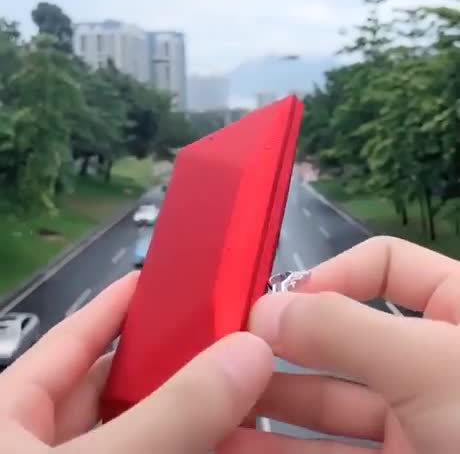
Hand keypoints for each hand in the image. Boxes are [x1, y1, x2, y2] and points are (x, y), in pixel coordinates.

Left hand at [0, 272, 272, 453]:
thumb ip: (169, 413)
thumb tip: (252, 352)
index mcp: (12, 415)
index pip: (76, 337)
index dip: (125, 303)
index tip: (176, 279)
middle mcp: (52, 444)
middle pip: (129, 387)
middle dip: (186, 364)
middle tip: (240, 339)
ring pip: (159, 435)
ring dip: (211, 417)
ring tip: (260, 388)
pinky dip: (214, 453)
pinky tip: (251, 444)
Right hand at [221, 236, 459, 453]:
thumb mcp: (430, 365)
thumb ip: (343, 329)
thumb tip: (263, 309)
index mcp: (455, 314)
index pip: (386, 266)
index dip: (332, 275)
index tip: (281, 308)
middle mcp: (428, 365)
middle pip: (342, 339)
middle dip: (282, 350)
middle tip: (226, 366)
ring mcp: (410, 427)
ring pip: (328, 404)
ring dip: (271, 406)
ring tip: (216, 412)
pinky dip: (282, 452)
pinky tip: (236, 447)